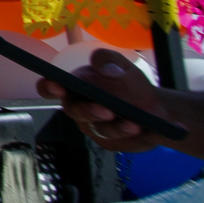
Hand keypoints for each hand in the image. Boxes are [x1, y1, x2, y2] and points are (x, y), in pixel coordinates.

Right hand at [37, 49, 173, 153]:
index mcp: (74, 87)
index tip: (59, 87)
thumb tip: (104, 71)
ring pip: (99, 130)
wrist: (154, 107)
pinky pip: (118, 142)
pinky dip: (134, 138)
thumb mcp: (121, 64)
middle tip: (107, 111)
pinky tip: (147, 132)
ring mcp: (93, 127)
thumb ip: (108, 60)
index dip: (49, 87)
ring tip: (135, 125)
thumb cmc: (129, 83)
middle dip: (89, 111)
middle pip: (75, 112)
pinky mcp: (109, 142)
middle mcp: (79, 109)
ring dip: (117, 128)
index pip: (50, 88)